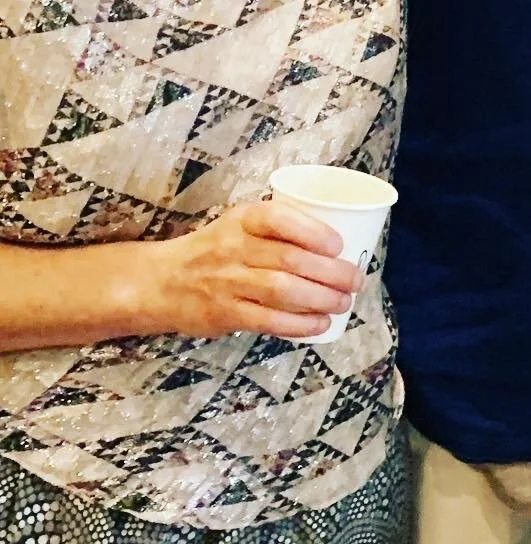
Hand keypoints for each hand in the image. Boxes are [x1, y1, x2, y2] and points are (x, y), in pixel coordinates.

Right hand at [144, 201, 361, 340]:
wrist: (160, 281)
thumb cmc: (215, 251)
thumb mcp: (239, 227)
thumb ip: (278, 232)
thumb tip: (338, 249)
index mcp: (242, 220)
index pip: (279, 219)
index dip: (314, 232)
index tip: (339, 245)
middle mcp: (233, 248)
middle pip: (291, 260)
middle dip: (332, 272)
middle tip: (356, 281)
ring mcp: (227, 282)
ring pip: (284, 290)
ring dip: (322, 299)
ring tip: (343, 303)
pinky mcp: (224, 313)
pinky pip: (269, 320)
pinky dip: (300, 324)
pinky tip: (320, 324)